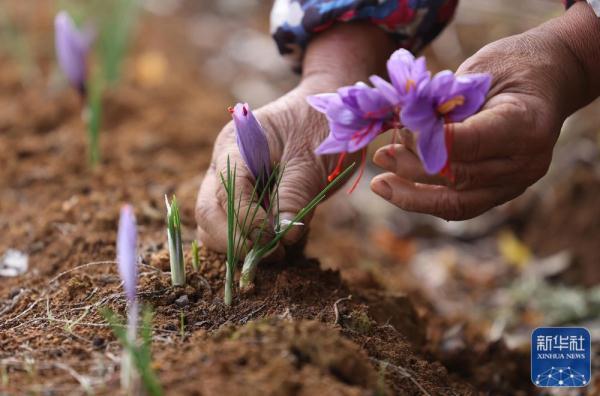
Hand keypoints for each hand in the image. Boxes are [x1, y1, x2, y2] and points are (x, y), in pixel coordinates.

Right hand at [196, 23, 394, 253]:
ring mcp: (232, 181)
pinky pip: (236, 225)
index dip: (245, 222)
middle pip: (208, 212)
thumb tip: (283, 237)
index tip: (273, 240)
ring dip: (242, 245)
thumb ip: (295, 196)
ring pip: (215, 224)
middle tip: (274, 256)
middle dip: (235, 241)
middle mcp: (225, 164)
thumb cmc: (323, 126)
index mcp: (236, 146)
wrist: (330, 110)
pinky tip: (283, 241)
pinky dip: (254, 240)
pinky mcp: (246, 196)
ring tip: (281, 250)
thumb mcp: (313, 159)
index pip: (225, 191)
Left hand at [370, 3, 599, 219]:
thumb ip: (447, 104)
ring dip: (412, 196)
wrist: (547, 80)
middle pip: (459, 177)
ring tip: (380, 184)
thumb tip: (403, 127)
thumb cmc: (510, 67)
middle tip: (382, 156)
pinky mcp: (502, 193)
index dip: (429, 141)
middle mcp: (525, 162)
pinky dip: (426, 200)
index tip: (400, 129)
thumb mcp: (479, 72)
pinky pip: (459, 206)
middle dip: (413, 168)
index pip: (470, 142)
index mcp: (526, 124)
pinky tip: (398, 191)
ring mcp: (516, 183)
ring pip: (457, 204)